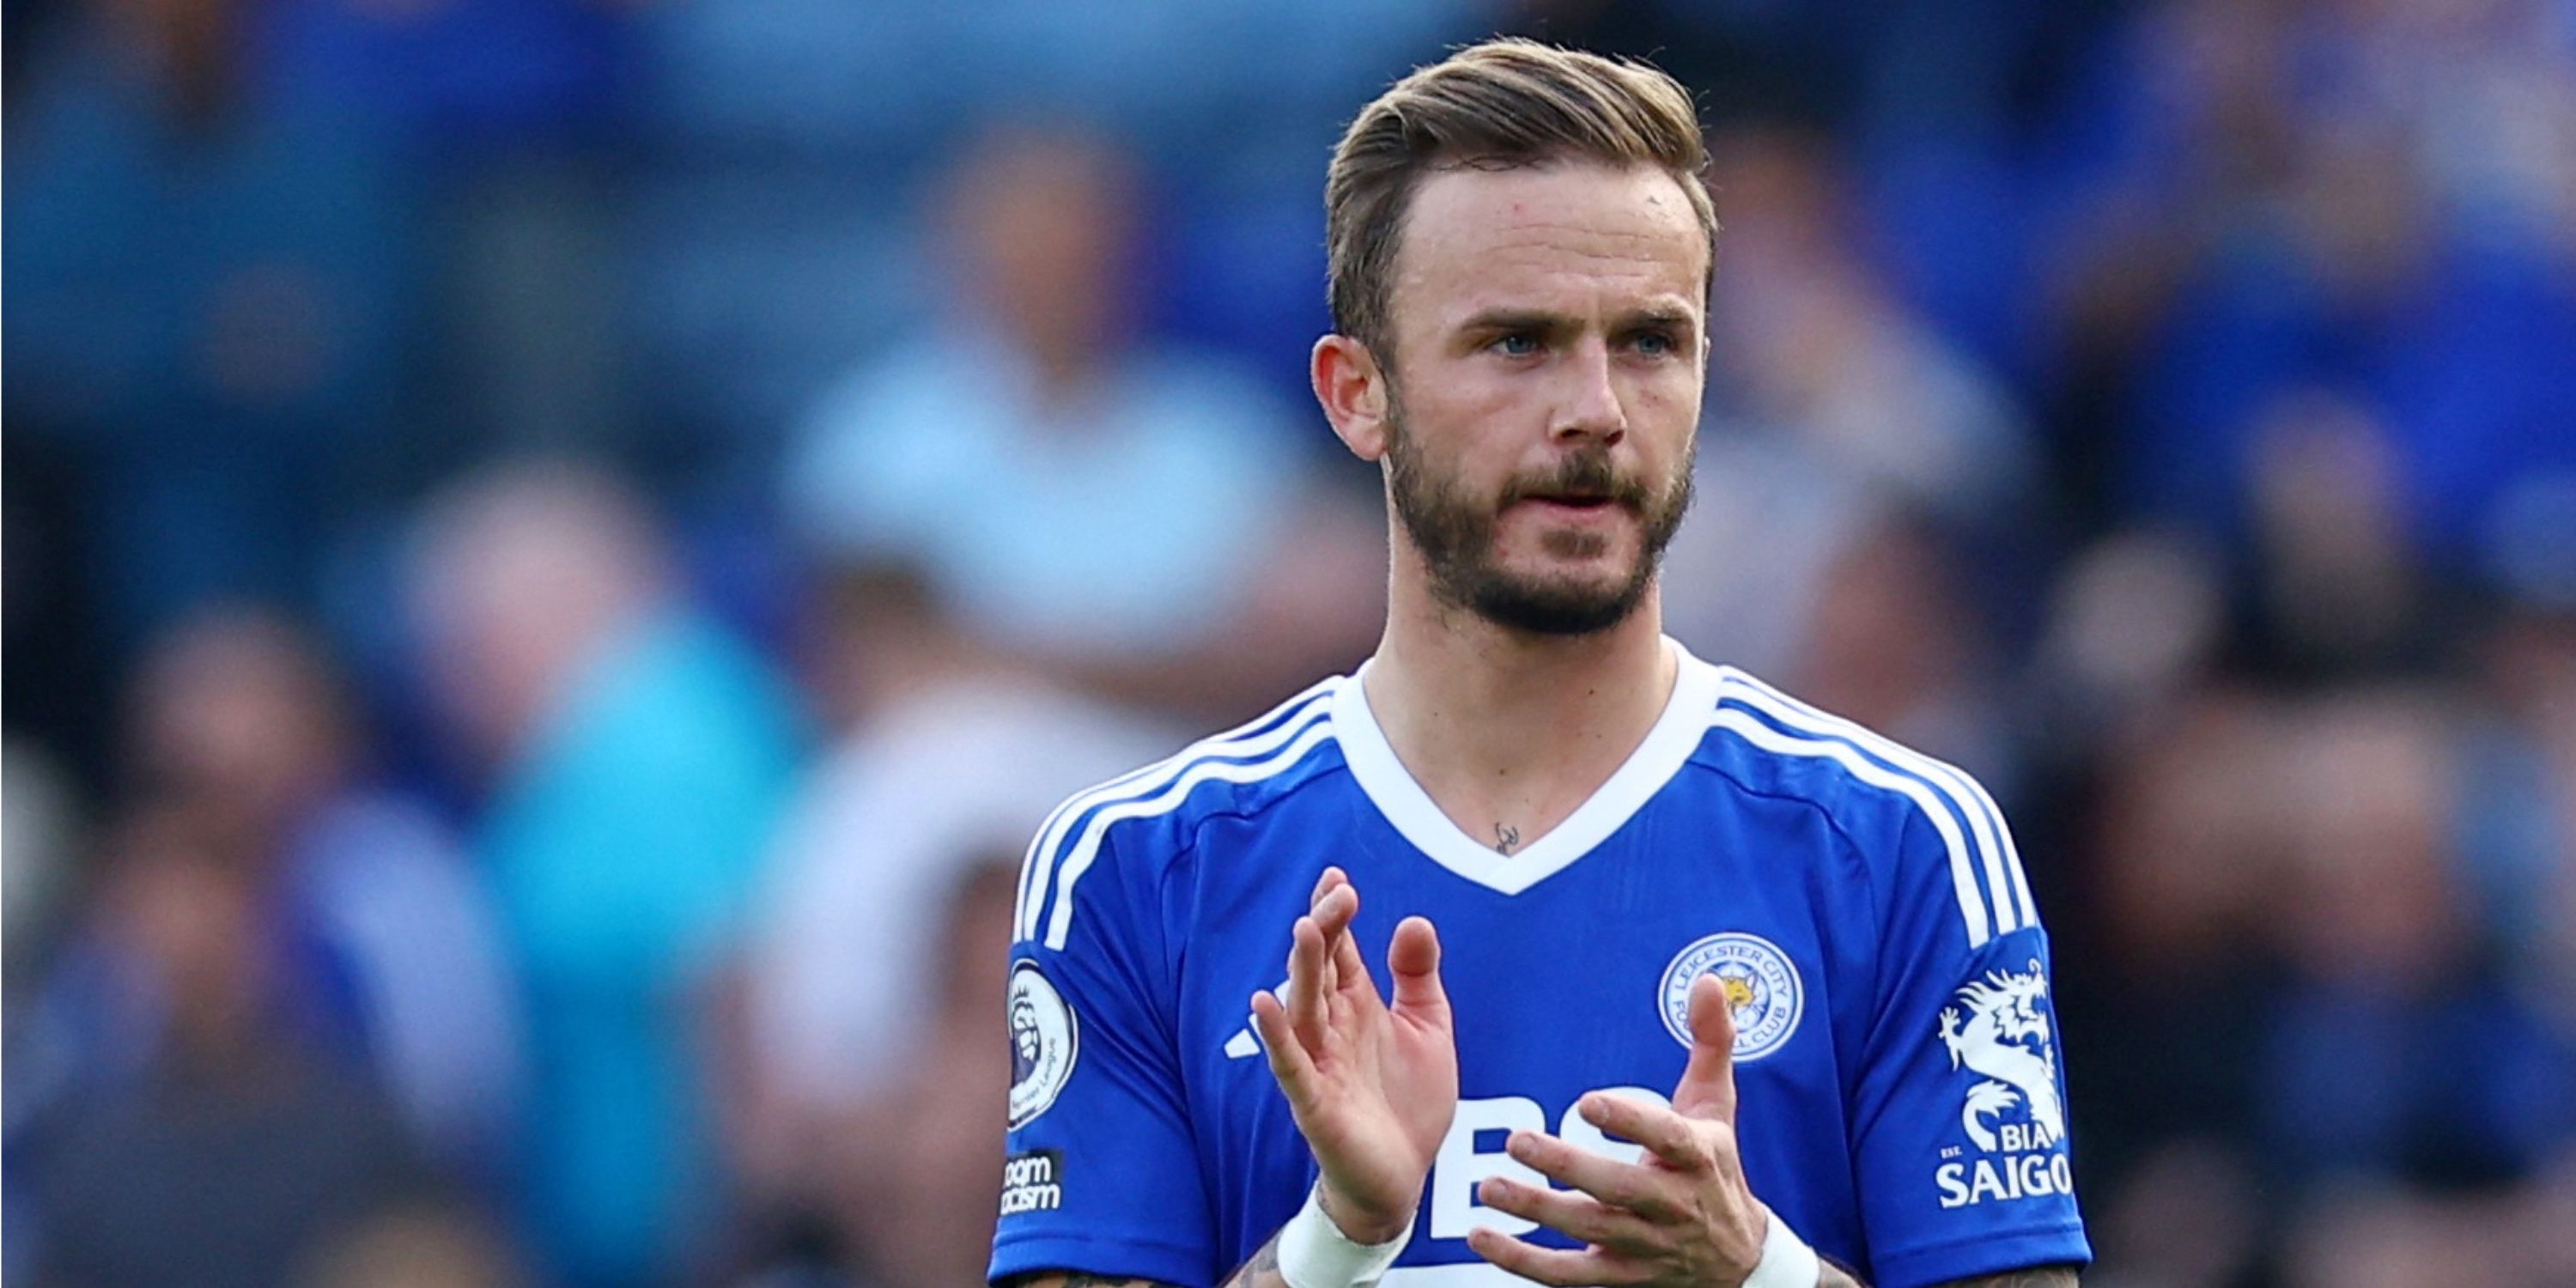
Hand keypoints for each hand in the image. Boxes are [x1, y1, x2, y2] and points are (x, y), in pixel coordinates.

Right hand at [1250, 867, 1456, 1244]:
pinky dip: (1276, 1036)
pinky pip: (1290, 1066)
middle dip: (1325, 929)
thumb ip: (1418, 977)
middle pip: (1319, 968)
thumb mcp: (1427, 1029)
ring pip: (1303, 1007)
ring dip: (1302, 969)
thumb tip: (1412, 920)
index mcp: (1356, 1005)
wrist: (1404, 1177)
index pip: (1339, 949)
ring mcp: (1318, 1063)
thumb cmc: (1408, 1102)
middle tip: (1338, 893)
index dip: (1335, 913)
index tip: (1338, 876)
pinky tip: (1264, 1005)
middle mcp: (1331, 1027)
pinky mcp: (1314, 1103)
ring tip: (1307, 929)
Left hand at [1464, 973, 1777, 1286]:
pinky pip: (1569, 1277)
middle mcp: (1674, 1205)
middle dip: (1569, 1167)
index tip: (1588, 1100)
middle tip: (1518, 1141)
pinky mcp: (1620, 1278)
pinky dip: (1524, 1262)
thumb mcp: (1717, 1107)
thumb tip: (1705, 979)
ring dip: (1537, 1212)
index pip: (1667, 1138)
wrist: (1739, 1263)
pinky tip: (1483, 1238)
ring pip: (1590, 1232)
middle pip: (1620, 1189)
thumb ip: (1709, 1041)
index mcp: (1697, 1156)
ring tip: (1489, 1187)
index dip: (1630, 1120)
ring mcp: (1646, 1247)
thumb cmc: (1715, 1169)